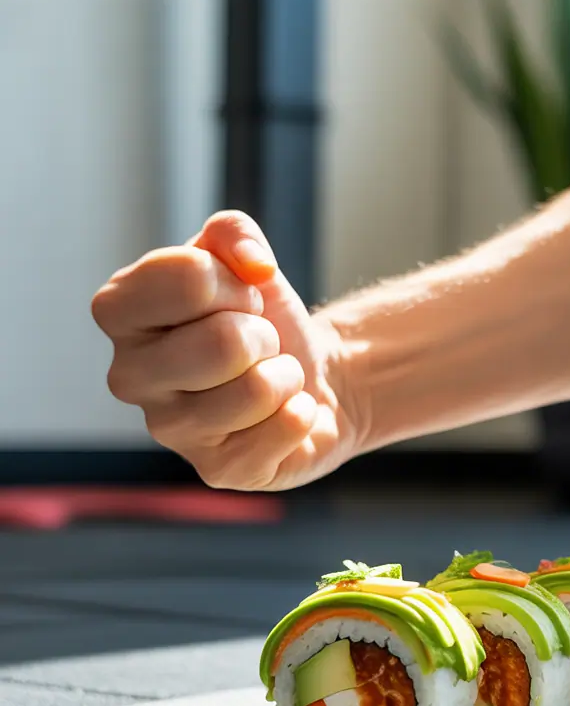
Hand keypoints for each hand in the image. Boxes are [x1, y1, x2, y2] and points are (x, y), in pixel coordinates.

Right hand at [92, 212, 359, 490]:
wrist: (314, 376)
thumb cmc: (263, 318)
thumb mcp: (245, 260)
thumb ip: (233, 234)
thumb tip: (251, 263)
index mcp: (119, 313)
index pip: (185, 279)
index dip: (233, 282)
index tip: (237, 297)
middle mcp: (128, 377)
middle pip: (225, 343)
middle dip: (263, 336)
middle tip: (258, 345)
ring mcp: (170, 431)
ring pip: (258, 389)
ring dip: (285, 375)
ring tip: (271, 378)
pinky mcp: (218, 471)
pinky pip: (286, 428)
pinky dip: (303, 412)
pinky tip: (285, 413)